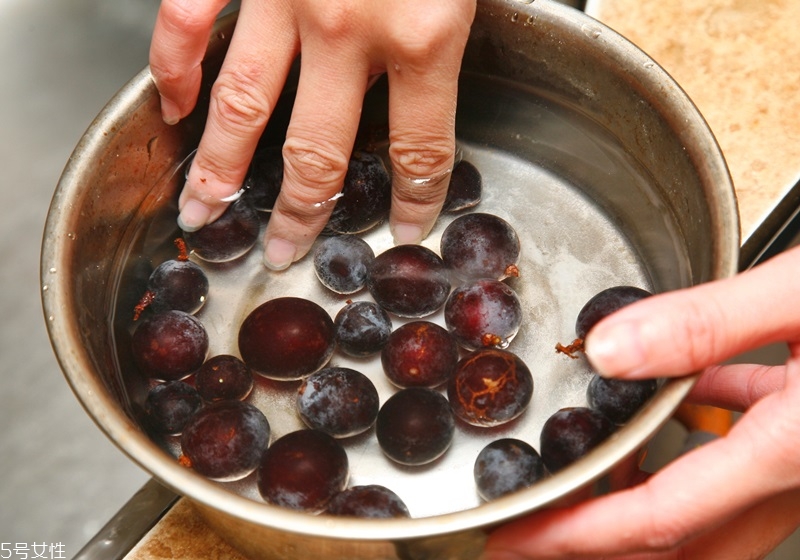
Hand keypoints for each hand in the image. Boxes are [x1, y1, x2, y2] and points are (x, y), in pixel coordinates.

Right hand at [149, 0, 475, 269]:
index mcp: (426, 31)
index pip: (423, 150)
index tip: (407, 228)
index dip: (417, 200)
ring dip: (221, 171)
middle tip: (284, 251)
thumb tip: (458, 47)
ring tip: (203, 214)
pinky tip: (172, 107)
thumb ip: (469, 11)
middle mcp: (349, 29)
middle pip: (321, 155)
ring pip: (244, 108)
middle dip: (302, 214)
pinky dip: (172, 67)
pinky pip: (187, 23)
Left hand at [484, 245, 799, 558]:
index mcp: (789, 450)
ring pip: (707, 513)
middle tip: (526, 542)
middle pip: (680, 544)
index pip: (660, 519)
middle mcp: (796, 473)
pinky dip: (687, 446)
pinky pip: (735, 459)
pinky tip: (667, 407)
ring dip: (636, 506)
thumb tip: (611, 348)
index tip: (515, 537)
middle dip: (594, 549)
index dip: (577, 536)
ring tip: (576, 487)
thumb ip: (708, 322)